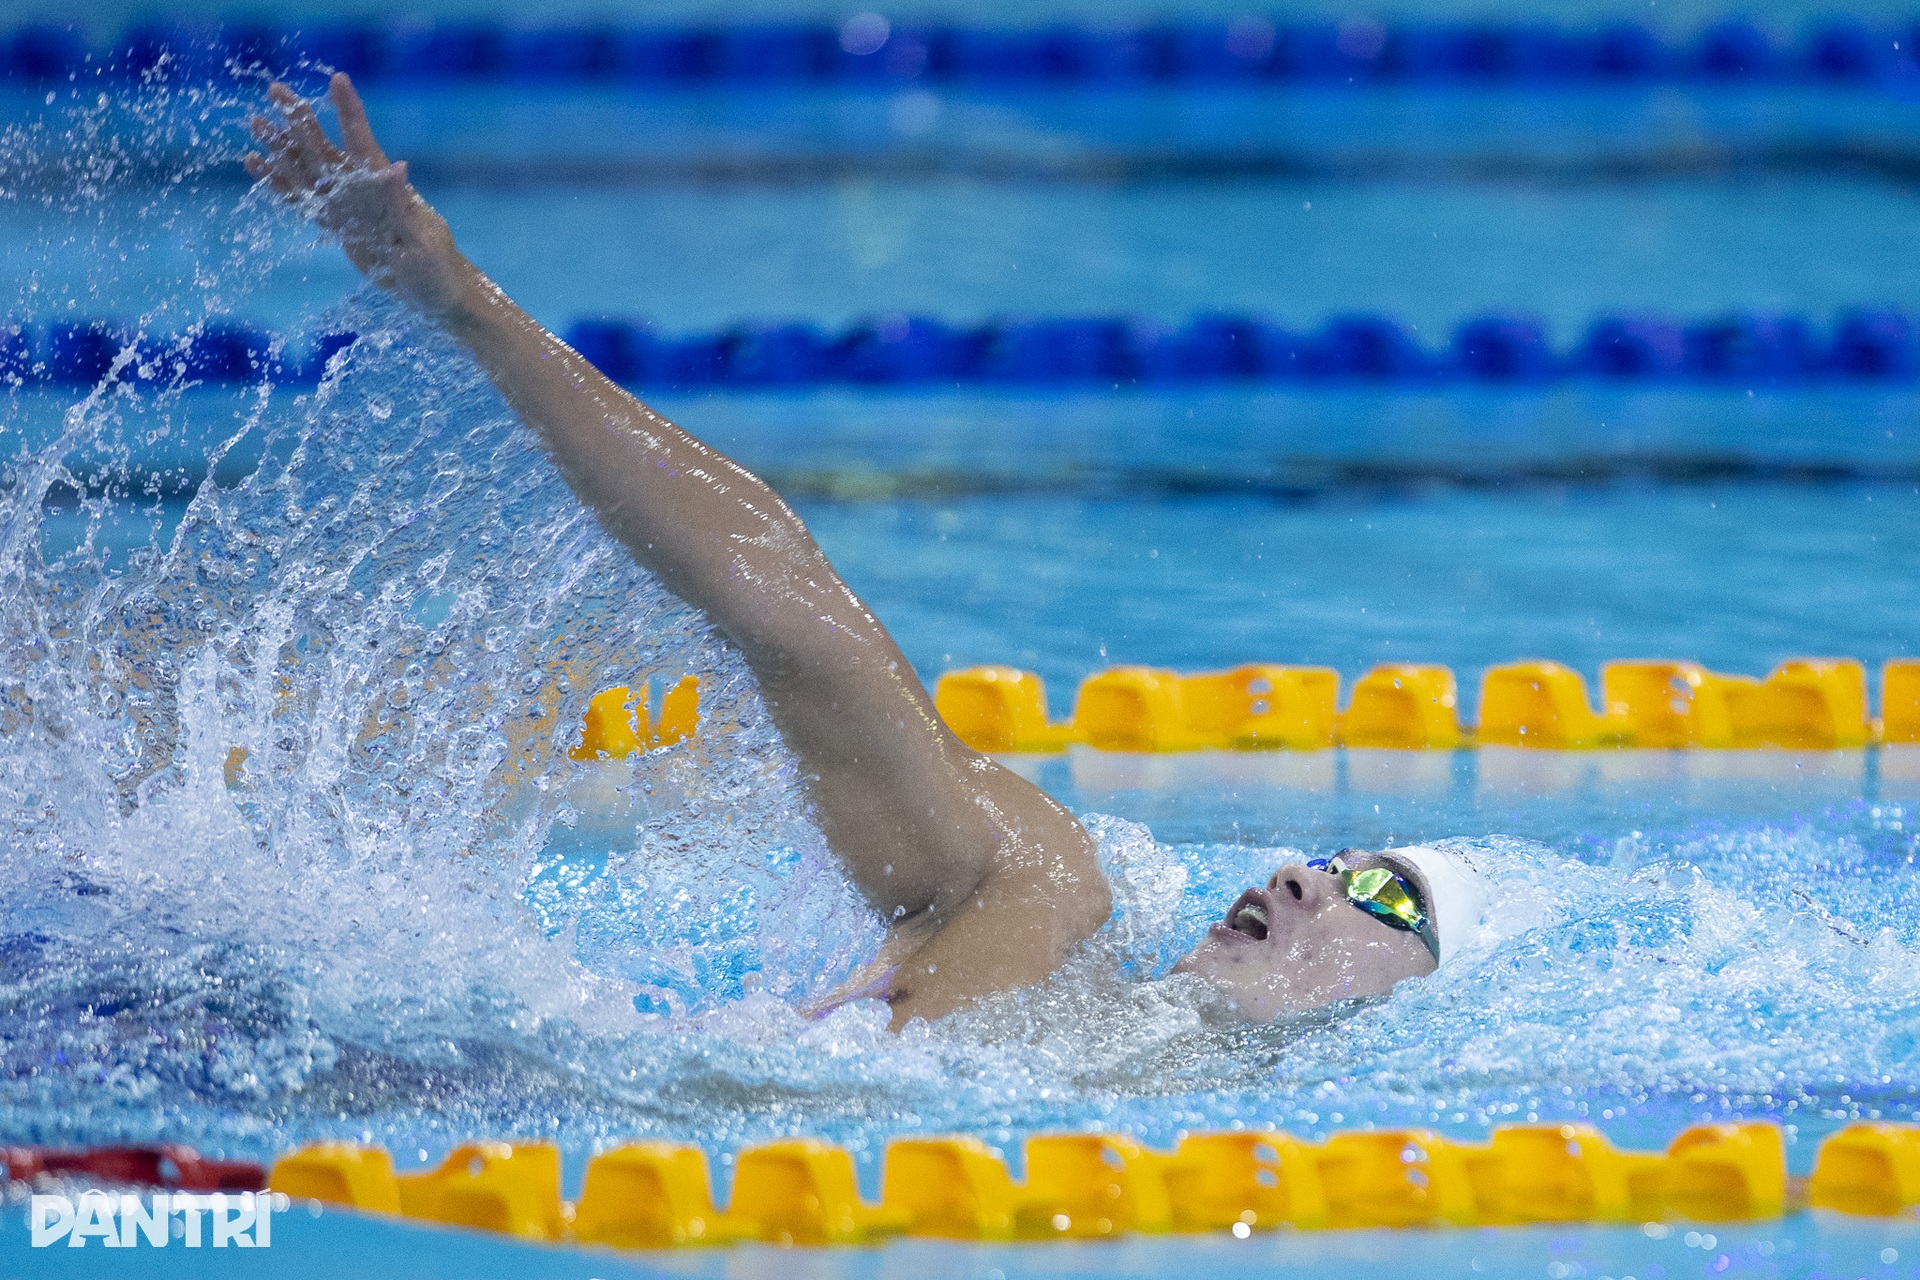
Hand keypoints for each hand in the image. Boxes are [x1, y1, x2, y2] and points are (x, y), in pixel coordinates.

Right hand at [247, 73, 471, 319]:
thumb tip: (398, 167)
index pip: (362, 141)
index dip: (349, 111)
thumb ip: (402, 205)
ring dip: (282, 147)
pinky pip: (303, 201)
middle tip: (274, 89)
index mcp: (384, 187)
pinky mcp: (338, 226)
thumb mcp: (420, 239)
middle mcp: (361, 190)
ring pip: (307, 170)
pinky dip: (280, 183)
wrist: (434, 294)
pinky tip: (259, 165)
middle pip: (324, 148)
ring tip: (256, 121)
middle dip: (299, 119)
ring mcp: (347, 207)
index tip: (338, 79)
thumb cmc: (436, 267)